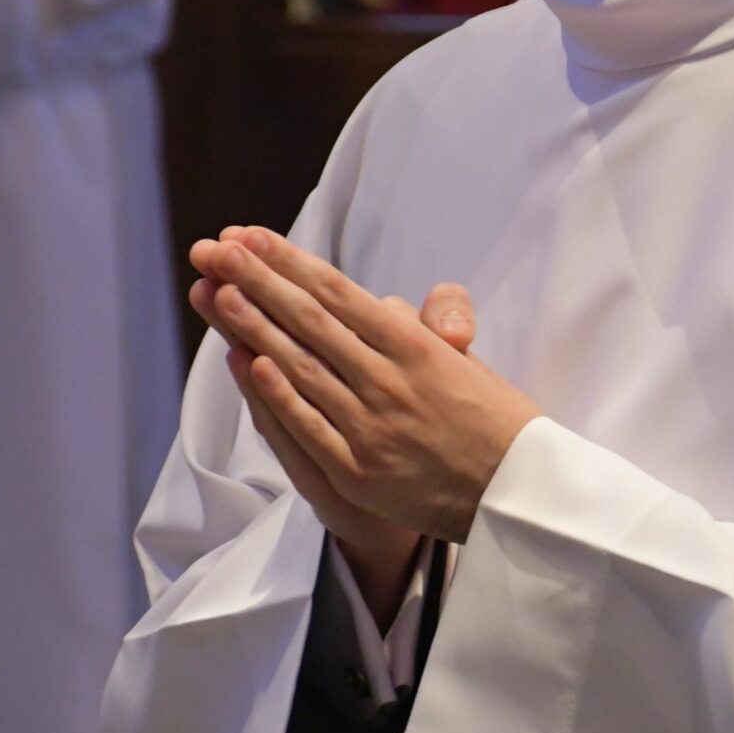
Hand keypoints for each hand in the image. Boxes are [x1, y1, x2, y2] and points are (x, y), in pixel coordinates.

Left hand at [191, 227, 535, 546]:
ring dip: (254, 328)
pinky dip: (276, 394)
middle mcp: (389, 381)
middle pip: (309, 322)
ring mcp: (370, 428)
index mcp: (417, 348)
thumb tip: (385, 306)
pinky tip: (248, 362)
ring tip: (216, 293)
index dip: (289, 262)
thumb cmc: (495, 421)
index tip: (249, 237)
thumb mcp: (468, 358)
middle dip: (256, 282)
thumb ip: (428, 321)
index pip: (338, 294)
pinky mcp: (358, 472)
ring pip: (300, 368)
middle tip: (214, 250)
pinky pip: (308, 426)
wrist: (519, 495)